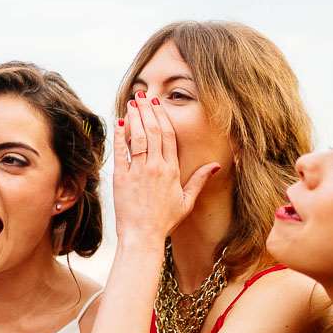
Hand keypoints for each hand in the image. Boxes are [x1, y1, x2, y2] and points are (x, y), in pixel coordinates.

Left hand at [114, 91, 218, 243]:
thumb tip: (214, 165)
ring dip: (134, 117)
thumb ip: (199, 181)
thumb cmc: (164, 221)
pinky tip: (118, 122)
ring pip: (138, 137)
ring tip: (130, 103)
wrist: (142, 237)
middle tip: (142, 96)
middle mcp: (156, 167)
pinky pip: (121, 152)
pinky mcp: (122, 178)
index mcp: (172, 170)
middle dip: (147, 110)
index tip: (157, 104)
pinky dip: (119, 136)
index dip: (162, 117)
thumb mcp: (186, 202)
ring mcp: (139, 172)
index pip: (169, 136)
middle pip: (154, 131)